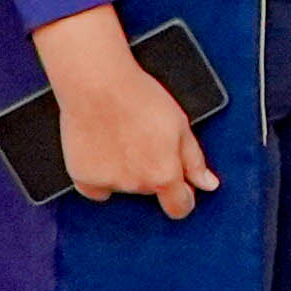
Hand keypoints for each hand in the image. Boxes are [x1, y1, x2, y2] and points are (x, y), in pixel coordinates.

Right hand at [32, 5, 212, 217]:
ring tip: (121, 138)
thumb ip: (194, 160)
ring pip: (123, 186)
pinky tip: (101, 151)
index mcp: (165, 174)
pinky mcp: (83, 177)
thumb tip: (208, 184)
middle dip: (151, 171)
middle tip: (143, 140)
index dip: (183, 198)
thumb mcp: (180, 124)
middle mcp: (137, 184)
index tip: (180, 189)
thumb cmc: (138, 97)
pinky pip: (95, 187)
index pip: (179, 207)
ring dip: (125, 171)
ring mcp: (108, 182)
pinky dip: (99, 174)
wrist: (96, 83)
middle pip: (150, 190)